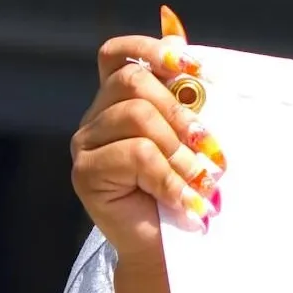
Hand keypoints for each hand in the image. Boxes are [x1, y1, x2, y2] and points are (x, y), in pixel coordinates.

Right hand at [72, 18, 223, 264]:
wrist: (170, 242)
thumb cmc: (188, 184)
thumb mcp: (195, 137)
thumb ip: (193, 103)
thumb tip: (201, 65)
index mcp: (122, 99)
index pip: (118, 54)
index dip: (151, 50)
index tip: (191, 67)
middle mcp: (97, 115)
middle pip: (132, 81)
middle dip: (179, 108)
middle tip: (207, 144)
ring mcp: (86, 143)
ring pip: (137, 116)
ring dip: (179, 149)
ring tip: (199, 178)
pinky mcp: (85, 172)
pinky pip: (136, 155)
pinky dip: (170, 177)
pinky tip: (186, 199)